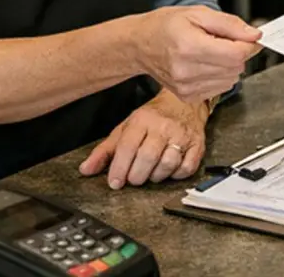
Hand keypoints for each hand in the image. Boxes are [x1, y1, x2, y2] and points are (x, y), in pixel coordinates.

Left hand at [78, 90, 206, 188]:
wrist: (184, 101)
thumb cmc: (153, 117)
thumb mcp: (126, 128)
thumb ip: (105, 150)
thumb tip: (86, 169)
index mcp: (142, 120)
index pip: (128, 147)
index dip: (119, 168)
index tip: (114, 182)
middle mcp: (163, 126)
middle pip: (148, 157)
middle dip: (136, 176)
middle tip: (132, 179)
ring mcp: (182, 135)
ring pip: (167, 164)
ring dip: (155, 176)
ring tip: (150, 173)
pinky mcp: (197, 144)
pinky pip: (186, 168)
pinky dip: (176, 175)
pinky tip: (168, 170)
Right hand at [130, 6, 261, 101]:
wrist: (140, 45)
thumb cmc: (165, 26)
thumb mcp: (198, 13)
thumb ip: (230, 24)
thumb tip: (254, 35)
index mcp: (189, 47)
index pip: (236, 54)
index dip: (248, 45)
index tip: (248, 37)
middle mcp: (187, 71)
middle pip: (235, 68)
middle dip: (237, 53)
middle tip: (222, 41)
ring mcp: (186, 87)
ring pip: (231, 80)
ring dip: (228, 66)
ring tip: (210, 52)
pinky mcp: (187, 97)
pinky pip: (219, 89)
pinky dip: (219, 76)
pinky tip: (205, 64)